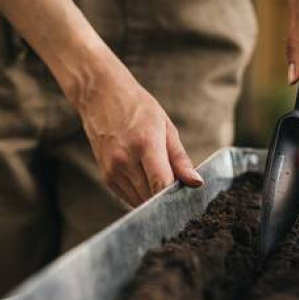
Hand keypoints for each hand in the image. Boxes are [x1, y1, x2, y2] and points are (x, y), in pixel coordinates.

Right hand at [72, 60, 203, 205]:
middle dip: (167, 196)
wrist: (102, 98)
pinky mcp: (106, 177)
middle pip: (152, 197)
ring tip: (159, 178)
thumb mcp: (166, 127)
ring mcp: (112, 170)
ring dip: (153, 197)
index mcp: (145, 144)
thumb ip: (180, 159)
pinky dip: (140, 195)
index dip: (176, 195)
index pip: (161, 184)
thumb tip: (196, 182)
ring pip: (140, 201)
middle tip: (176, 184)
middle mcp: (125, 160)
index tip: (186, 195)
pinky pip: (128, 198)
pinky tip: (145, 178)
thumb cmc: (137, 108)